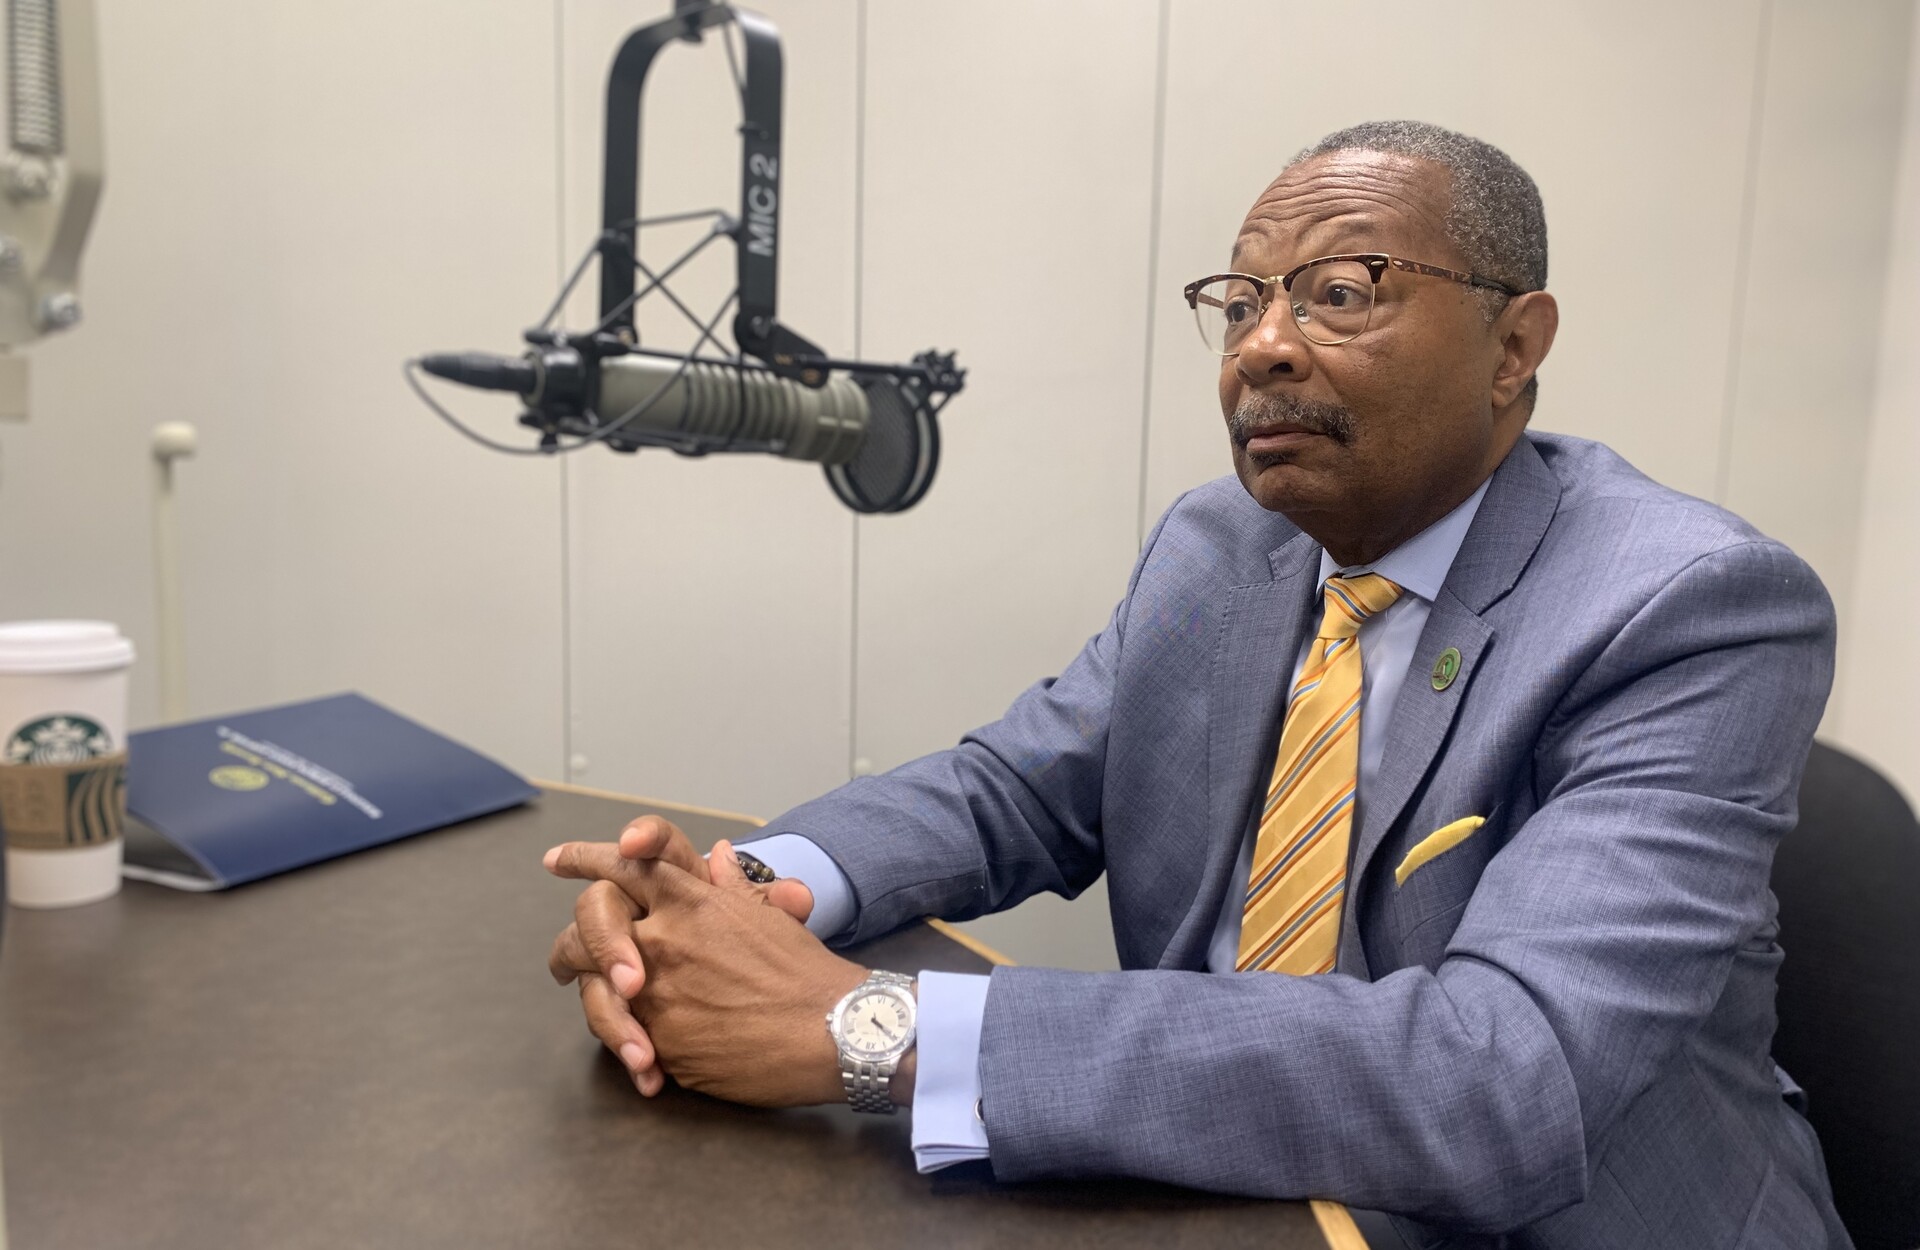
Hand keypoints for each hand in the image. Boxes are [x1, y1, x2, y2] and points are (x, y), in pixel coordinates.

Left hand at [546, 839, 868, 1106]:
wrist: (832, 1029)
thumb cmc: (807, 973)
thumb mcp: (769, 917)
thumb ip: (733, 887)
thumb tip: (718, 854)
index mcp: (694, 899)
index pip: (627, 863)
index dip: (587, 857)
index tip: (559, 859)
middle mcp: (666, 936)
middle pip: (591, 921)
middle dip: (570, 942)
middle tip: (560, 960)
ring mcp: (658, 988)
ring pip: (595, 985)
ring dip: (592, 1000)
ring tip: (600, 1021)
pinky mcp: (661, 1037)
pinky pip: (627, 1037)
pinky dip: (631, 1047)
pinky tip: (641, 1060)